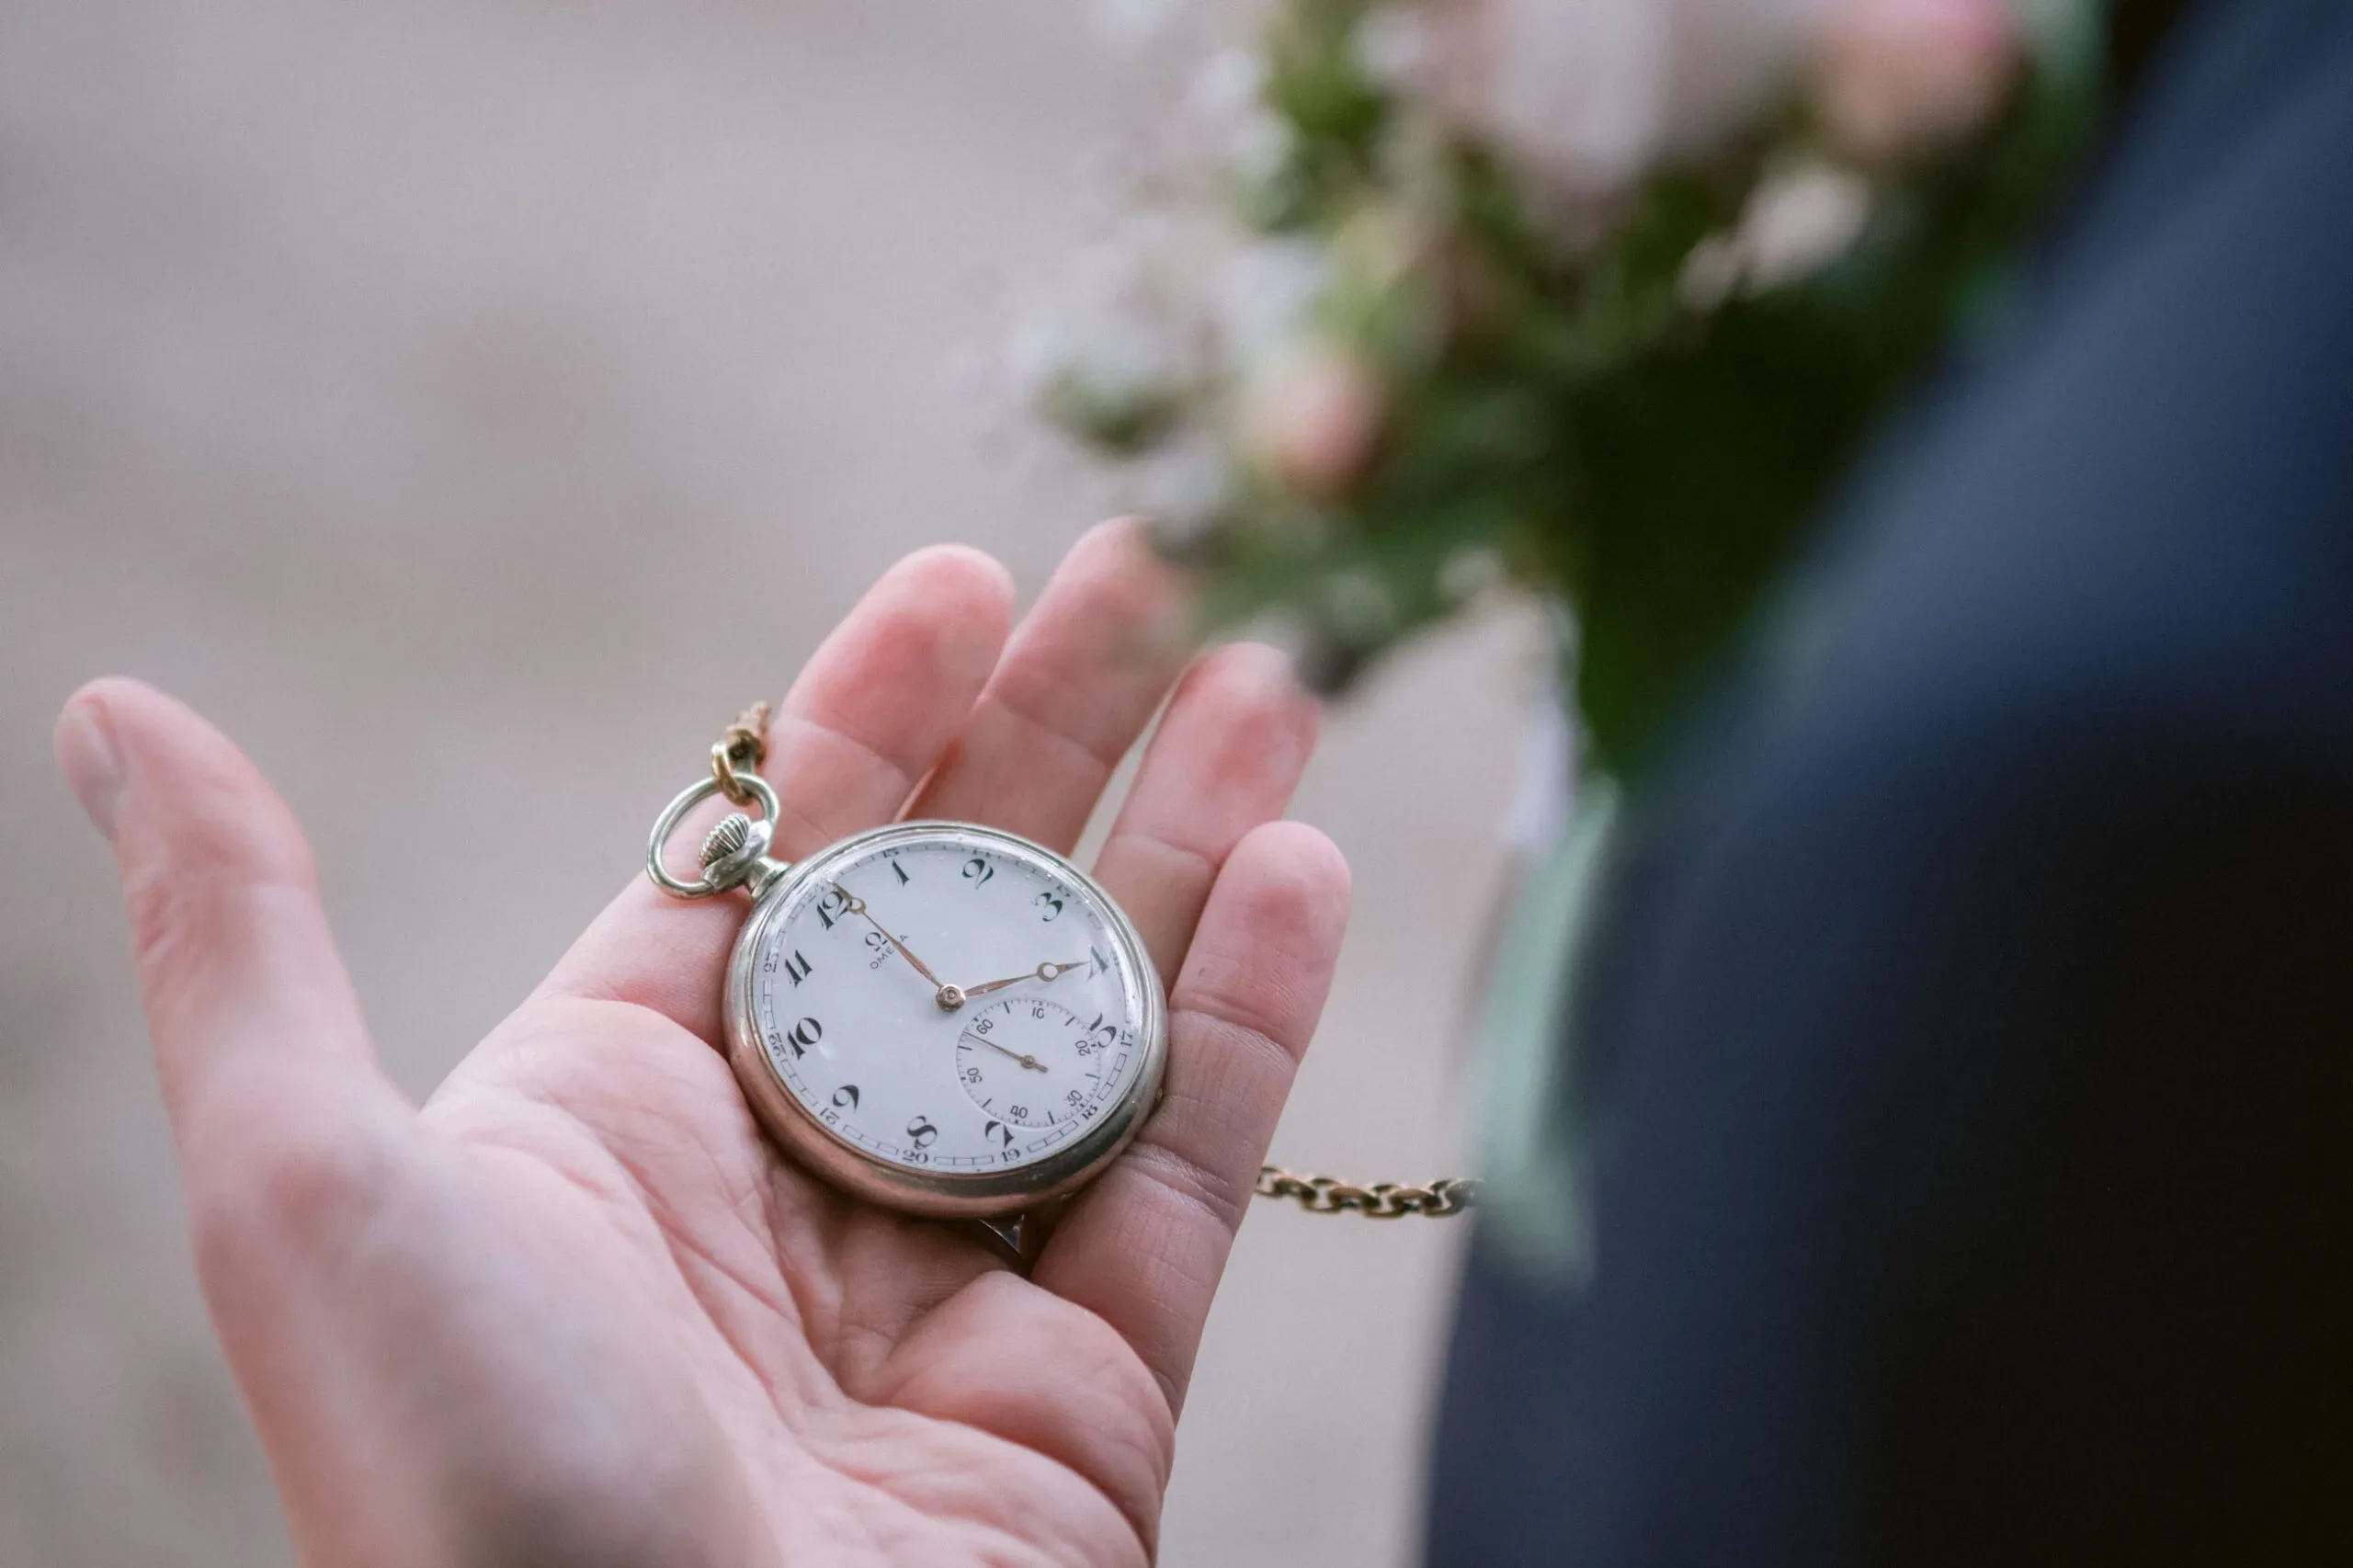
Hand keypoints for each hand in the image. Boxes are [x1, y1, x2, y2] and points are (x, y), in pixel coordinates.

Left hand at [54, 521, 1339, 1567]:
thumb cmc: (460, 1495)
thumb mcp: (312, 1189)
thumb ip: (247, 942)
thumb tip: (119, 711)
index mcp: (616, 1119)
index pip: (767, 864)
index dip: (870, 713)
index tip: (966, 579)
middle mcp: (791, 1180)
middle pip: (949, 908)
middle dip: (1060, 734)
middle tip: (1161, 576)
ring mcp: (953, 1276)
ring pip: (1089, 1008)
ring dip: (1186, 840)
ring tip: (1269, 681)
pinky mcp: (1089, 1380)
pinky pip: (1185, 1161)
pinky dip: (1251, 1013)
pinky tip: (1300, 864)